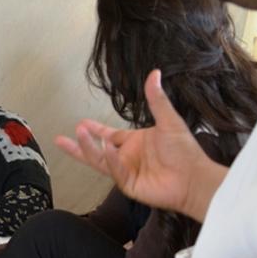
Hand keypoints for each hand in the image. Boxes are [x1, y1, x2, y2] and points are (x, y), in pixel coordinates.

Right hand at [55, 70, 226, 221]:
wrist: (194, 178)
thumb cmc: (185, 151)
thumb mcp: (169, 121)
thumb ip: (156, 100)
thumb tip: (154, 73)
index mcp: (134, 142)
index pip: (109, 135)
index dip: (95, 130)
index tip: (81, 123)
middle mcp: (127, 157)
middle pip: (96, 150)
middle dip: (80, 144)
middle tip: (62, 138)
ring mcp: (126, 171)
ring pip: (100, 160)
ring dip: (87, 149)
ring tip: (76, 136)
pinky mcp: (128, 184)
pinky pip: (115, 170)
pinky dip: (110, 159)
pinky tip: (106, 148)